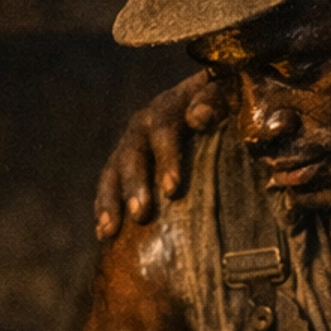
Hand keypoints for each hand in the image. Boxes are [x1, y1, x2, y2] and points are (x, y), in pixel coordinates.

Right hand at [93, 70, 221, 239]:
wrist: (209, 107)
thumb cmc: (226, 106)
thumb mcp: (226, 97)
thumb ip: (215, 101)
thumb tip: (198, 117)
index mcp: (170, 106)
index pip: (164, 130)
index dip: (166, 159)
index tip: (171, 190)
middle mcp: (145, 123)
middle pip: (134, 153)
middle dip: (136, 185)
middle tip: (140, 214)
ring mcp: (132, 143)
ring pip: (115, 170)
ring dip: (112, 200)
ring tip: (110, 230)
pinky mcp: (124, 162)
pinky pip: (108, 184)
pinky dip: (104, 207)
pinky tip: (103, 233)